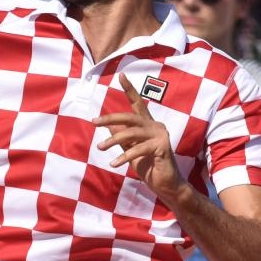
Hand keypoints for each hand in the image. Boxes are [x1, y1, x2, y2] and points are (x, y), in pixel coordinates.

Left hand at [94, 75, 186, 200]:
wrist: (166, 185)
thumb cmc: (149, 167)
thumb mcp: (131, 151)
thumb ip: (122, 138)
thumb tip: (109, 126)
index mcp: (148, 125)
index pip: (138, 103)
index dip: (130, 89)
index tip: (121, 75)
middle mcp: (156, 126)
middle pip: (130, 116)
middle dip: (110, 117)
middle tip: (94, 122)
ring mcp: (161, 135)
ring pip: (132, 132)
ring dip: (113, 140)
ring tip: (100, 148)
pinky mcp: (163, 146)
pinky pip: (139, 148)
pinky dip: (125, 156)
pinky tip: (114, 163)